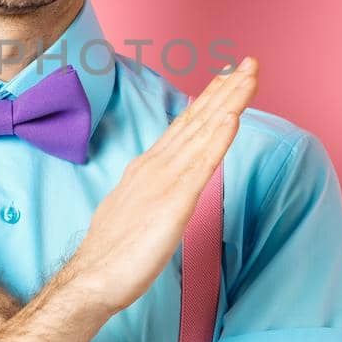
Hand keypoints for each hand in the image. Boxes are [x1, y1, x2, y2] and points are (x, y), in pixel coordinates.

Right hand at [64, 56, 258, 316]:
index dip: (209, 100)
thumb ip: (152, 191)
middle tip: (249, 62)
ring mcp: (167, 181)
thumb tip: (166, 186)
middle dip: (226, 89)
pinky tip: (233, 117)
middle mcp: (158, 166)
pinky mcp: (175, 202)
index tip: (227, 77)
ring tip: (247, 76)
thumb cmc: (113, 253)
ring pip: (203, 132)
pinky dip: (218, 137)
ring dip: (228, 101)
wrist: (92, 279)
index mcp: (150, 167)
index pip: (185, 126)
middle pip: (197, 120)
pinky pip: (202, 164)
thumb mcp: (137, 210)